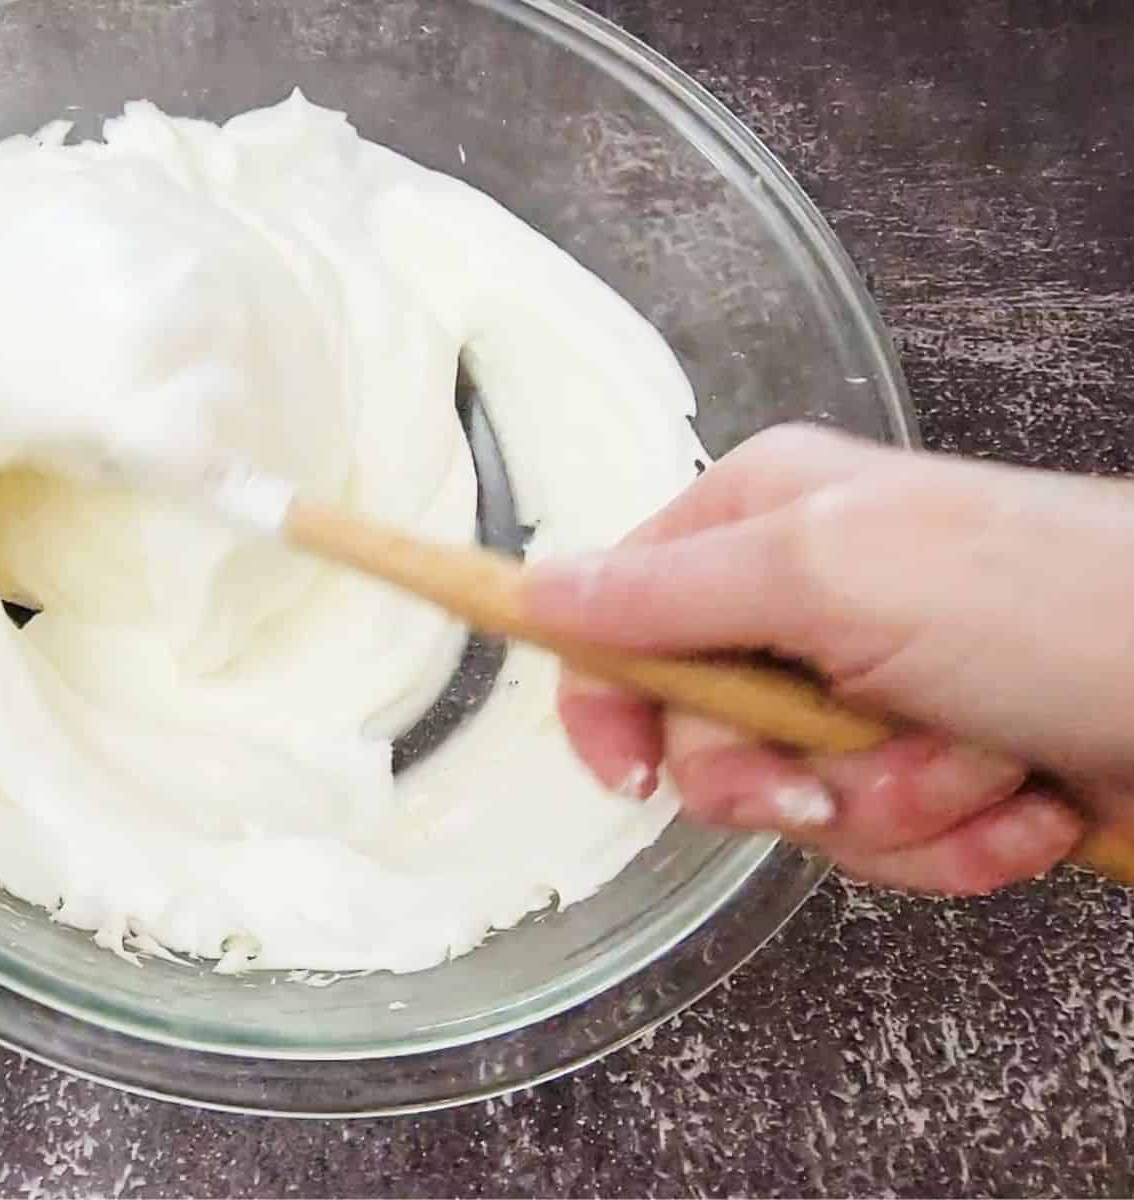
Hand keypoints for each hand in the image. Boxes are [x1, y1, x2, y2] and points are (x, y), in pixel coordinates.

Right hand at [530, 425, 1133, 894]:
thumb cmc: (1057, 607)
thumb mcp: (834, 578)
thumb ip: (669, 592)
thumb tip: (533, 589)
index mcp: (762, 525)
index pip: (617, 619)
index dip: (615, 706)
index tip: (636, 773)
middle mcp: (807, 603)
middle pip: (705, 736)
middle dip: (793, 778)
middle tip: (857, 765)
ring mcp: (873, 690)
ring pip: (798, 805)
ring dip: (898, 811)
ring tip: (987, 765)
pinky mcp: (934, 766)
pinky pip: (885, 845)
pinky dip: (957, 845)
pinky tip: (1028, 806)